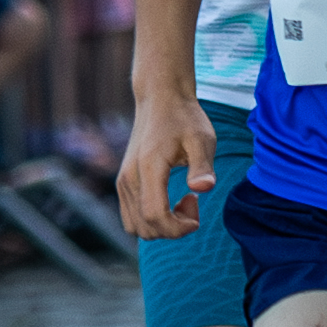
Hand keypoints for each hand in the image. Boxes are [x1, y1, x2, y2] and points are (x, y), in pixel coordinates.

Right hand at [117, 88, 213, 239]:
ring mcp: (123, 182)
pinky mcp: (123, 183)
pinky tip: (171, 201)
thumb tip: (203, 188)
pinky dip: (152, 220)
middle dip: (173, 228)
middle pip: (144, 228)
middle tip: (194, 201)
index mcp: (148, 168)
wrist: (160, 98)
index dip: (178, 227)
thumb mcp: (202, 138)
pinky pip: (131, 218)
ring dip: (162, 226)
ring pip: (135, 227)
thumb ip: (203, 165)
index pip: (154, 216)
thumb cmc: (185, 118)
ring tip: (184, 201)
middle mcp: (128, 179)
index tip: (198, 212)